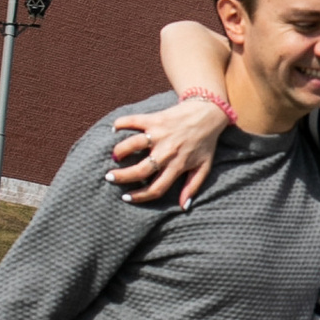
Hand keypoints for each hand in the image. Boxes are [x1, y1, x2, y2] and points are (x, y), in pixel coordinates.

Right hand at [110, 95, 227, 206]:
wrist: (209, 112)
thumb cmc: (206, 142)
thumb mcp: (204, 167)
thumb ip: (193, 187)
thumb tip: (184, 207)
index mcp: (177, 166)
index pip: (156, 188)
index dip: (139, 196)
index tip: (126, 197)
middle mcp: (167, 152)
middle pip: (140, 170)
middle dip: (122, 177)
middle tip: (110, 178)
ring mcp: (159, 135)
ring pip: (134, 145)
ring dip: (120, 151)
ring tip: (114, 156)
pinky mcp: (155, 119)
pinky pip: (134, 121)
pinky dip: (121, 123)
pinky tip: (114, 129)